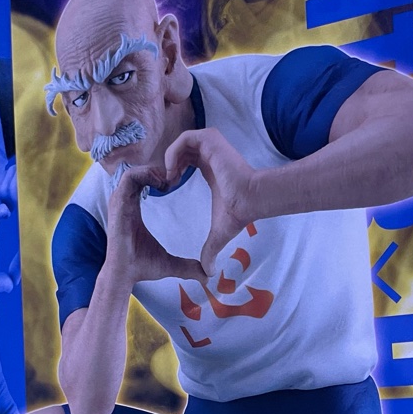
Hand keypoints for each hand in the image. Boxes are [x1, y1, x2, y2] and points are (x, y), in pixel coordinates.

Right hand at [106, 166, 205, 286]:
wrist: (124, 274)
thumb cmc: (142, 267)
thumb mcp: (170, 263)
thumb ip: (188, 266)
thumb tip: (207, 276)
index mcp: (133, 207)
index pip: (142, 180)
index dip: (159, 177)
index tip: (176, 184)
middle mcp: (124, 201)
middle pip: (139, 172)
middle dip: (158, 171)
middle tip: (176, 179)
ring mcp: (119, 201)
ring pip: (133, 171)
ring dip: (152, 171)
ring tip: (169, 182)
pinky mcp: (118, 202)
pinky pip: (129, 177)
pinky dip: (145, 175)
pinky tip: (162, 185)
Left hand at [163, 128, 256, 275]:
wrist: (250, 199)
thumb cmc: (238, 212)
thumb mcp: (218, 232)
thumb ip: (211, 250)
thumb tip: (210, 274)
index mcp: (209, 167)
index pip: (184, 161)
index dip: (171, 172)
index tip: (165, 189)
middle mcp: (209, 152)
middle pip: (179, 150)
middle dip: (167, 165)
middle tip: (161, 185)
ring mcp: (211, 144)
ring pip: (180, 144)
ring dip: (169, 160)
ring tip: (166, 180)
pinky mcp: (211, 139)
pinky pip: (184, 139)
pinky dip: (174, 153)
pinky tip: (172, 172)